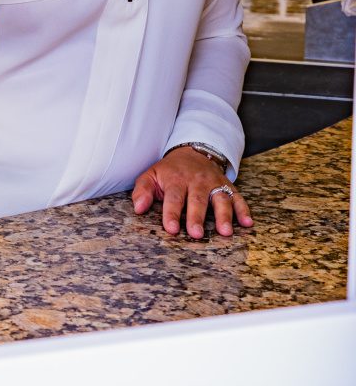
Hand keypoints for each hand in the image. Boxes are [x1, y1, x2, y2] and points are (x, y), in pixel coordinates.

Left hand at [131, 147, 252, 238]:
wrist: (192, 151)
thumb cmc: (170, 171)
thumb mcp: (151, 175)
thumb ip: (142, 191)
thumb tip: (138, 209)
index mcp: (176, 179)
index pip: (173, 197)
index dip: (172, 213)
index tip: (171, 229)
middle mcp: (197, 181)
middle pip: (197, 200)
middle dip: (197, 217)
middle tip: (197, 234)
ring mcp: (214, 183)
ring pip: (220, 199)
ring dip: (224, 216)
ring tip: (225, 232)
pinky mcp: (228, 186)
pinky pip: (238, 197)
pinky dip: (244, 210)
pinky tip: (247, 223)